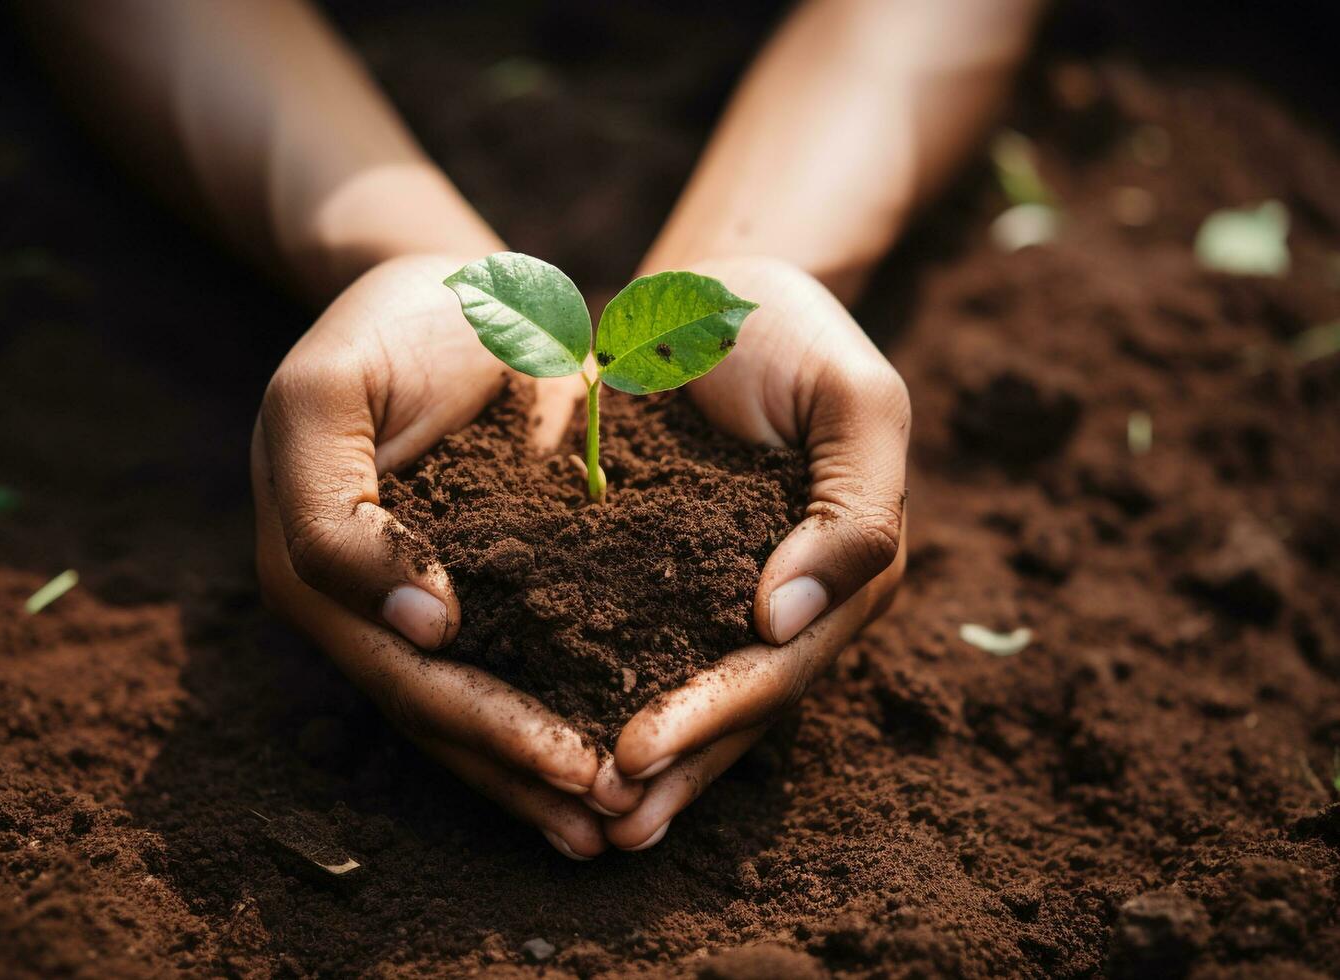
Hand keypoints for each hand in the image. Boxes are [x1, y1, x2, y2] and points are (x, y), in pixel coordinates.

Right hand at [251, 255, 639, 858]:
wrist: (459, 293)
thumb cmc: (390, 324)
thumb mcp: (326, 394)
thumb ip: (337, 514)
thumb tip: (420, 625)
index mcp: (315, 566)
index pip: (401, 668)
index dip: (481, 718)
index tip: (566, 750)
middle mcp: (359, 604)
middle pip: (439, 709)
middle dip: (520, 766)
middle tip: (604, 812)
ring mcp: (413, 604)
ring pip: (473, 711)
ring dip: (538, 775)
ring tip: (613, 826)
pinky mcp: (478, 589)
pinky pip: (516, 667)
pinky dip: (557, 719)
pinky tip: (611, 766)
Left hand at [605, 257, 909, 849]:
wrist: (706, 298)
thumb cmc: (786, 330)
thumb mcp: (854, 397)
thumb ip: (855, 506)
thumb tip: (785, 617)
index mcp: (845, 570)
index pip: (779, 664)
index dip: (714, 715)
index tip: (638, 747)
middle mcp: (789, 602)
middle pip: (734, 705)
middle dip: (673, 763)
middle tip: (605, 817)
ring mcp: (726, 598)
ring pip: (687, 697)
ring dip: (643, 766)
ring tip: (584, 820)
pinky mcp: (659, 580)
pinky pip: (632, 650)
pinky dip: (598, 701)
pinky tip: (552, 749)